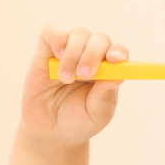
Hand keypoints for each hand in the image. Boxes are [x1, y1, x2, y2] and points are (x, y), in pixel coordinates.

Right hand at [20, 23, 128, 147]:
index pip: (118, 53)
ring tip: (66, 79)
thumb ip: (105, 95)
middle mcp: (91, 57)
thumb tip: (118, 75)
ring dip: (73, 54)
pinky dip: (57, 38)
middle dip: (93, 54)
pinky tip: (57, 56)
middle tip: (84, 75)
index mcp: (108, 71)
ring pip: (78, 34)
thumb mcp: (96, 114)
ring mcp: (69, 52)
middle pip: (99, 39)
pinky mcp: (46, 52)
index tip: (114, 60)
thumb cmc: (78, 121)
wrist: (49, 132)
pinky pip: (52, 32)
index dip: (118, 52)